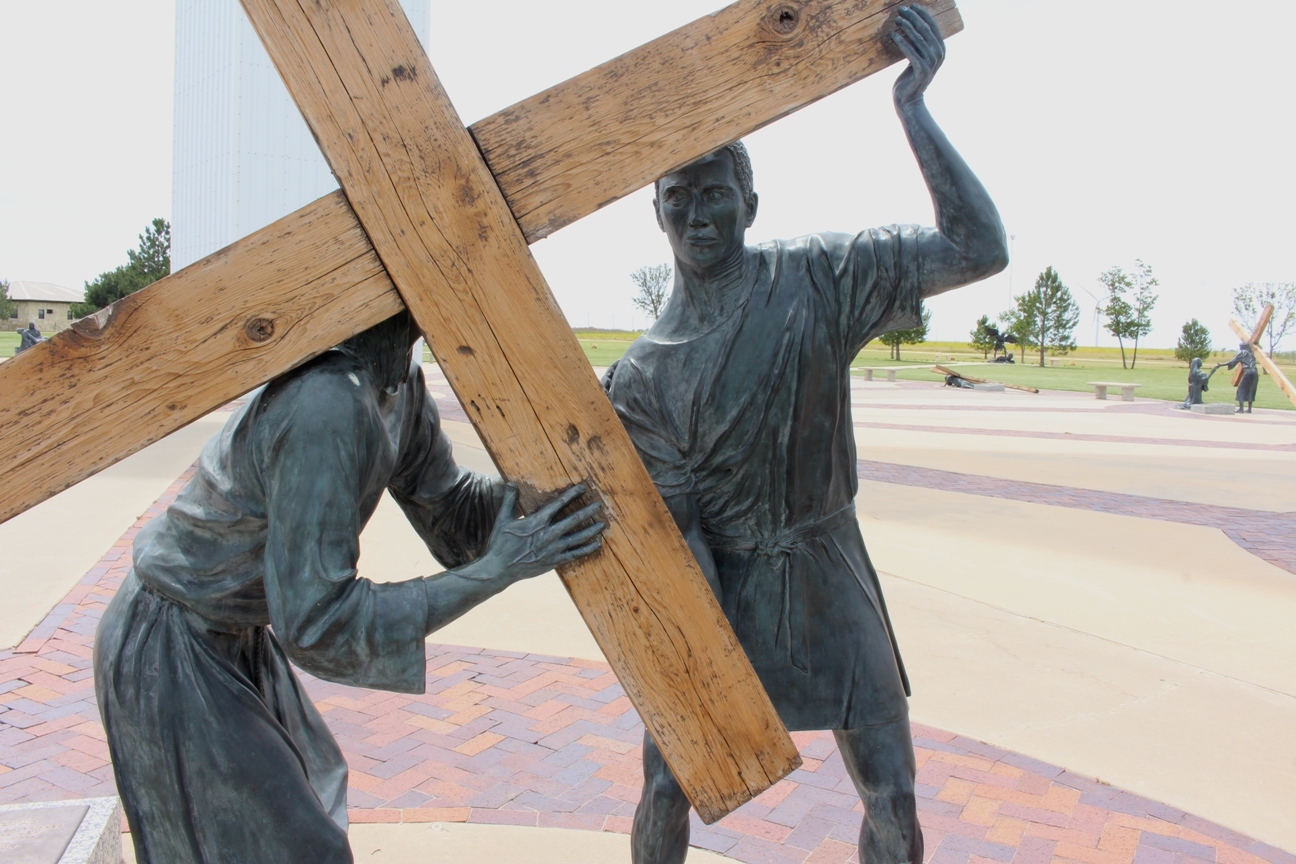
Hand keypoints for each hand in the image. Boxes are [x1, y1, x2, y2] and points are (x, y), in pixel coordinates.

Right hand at [459, 484, 603, 584]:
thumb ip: (509, 500)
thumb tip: (510, 483)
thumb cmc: (500, 543)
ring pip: (577, 538)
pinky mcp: (554, 561)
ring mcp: (553, 549)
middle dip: (587, 511)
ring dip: (591, 530)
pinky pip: (574, 555)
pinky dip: (587, 549)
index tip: (583, 488)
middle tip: (599, 504)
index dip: (572, 494)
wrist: (499, 569)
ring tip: (603, 524)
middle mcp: (548, 534)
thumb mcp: (503, 519)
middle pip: (573, 520)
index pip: (558, 504)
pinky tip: (596, 545)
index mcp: (537, 522)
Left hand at [892, 5, 945, 107]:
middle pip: (925, 30)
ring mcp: (931, 63)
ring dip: (907, 27)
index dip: (923, 14)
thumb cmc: (910, 77)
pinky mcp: (922, 70)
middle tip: (900, 10)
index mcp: (940, 49)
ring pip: (918, 40)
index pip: (933, 26)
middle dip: (913, 17)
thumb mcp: (918, 57)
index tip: (911, 5)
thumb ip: (919, 44)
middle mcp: (938, 54)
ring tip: (896, 20)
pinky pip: (911, 52)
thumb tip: (912, 25)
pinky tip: (894, 35)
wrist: (909, 99)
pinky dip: (902, 42)